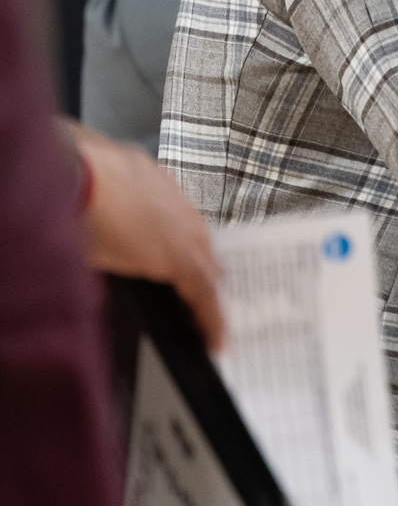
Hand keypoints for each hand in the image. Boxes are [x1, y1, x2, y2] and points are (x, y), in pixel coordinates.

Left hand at [70, 123, 226, 348]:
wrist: (70, 166)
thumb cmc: (83, 218)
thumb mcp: (96, 268)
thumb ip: (106, 289)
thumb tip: (98, 298)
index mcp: (176, 256)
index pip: (205, 294)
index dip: (213, 320)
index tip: (218, 339)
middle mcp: (186, 225)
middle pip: (208, 260)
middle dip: (206, 283)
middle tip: (200, 302)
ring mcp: (176, 196)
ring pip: (196, 228)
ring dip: (191, 248)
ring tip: (176, 261)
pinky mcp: (160, 173)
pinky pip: (177, 203)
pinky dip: (171, 219)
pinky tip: (151, 220)